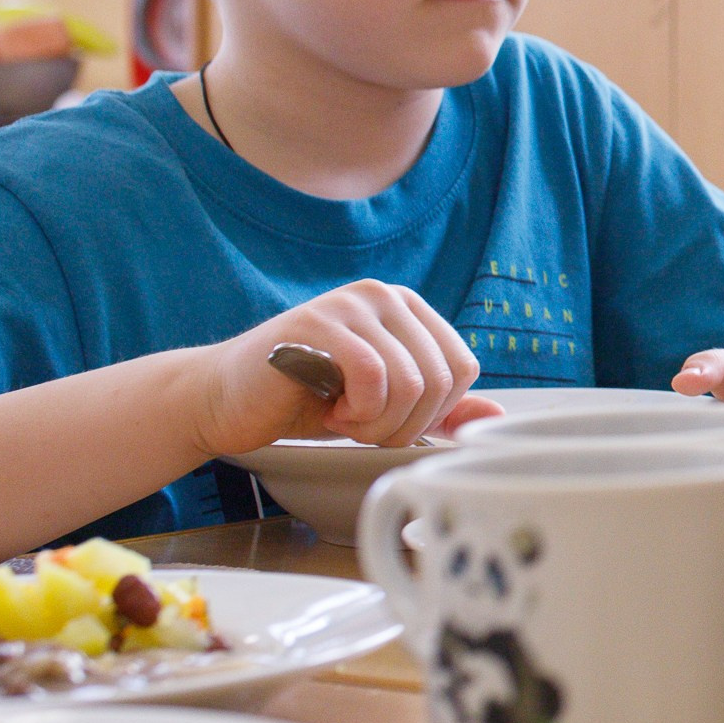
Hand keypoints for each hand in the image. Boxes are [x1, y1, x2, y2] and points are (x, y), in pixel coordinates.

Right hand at [196, 279, 500, 456]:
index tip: (390, 420)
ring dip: (378, 423)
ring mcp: (351, 303)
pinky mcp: (318, 323)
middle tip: (361, 427)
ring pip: (411, 381)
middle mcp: (385, 295)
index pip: (463, 367)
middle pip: (441, 378)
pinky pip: (372, 376)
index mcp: (409, 309)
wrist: (226, 401)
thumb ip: (439, 408)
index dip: (434, 413)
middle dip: (406, 424)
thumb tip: (497, 417)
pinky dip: (357, 412)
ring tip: (342, 418)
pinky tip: (328, 412)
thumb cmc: (307, 402)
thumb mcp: (387, 407)